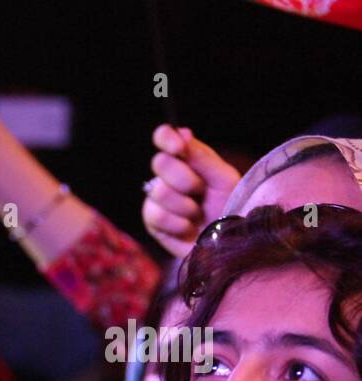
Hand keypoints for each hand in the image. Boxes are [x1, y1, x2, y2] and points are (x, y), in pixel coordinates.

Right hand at [142, 124, 240, 256]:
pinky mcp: (153, 224)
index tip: (179, 148)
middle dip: (185, 179)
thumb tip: (182, 132)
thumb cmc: (232, 208)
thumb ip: (202, 157)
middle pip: (160, 163)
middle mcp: (168, 177)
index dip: (166, 138)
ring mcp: (157, 200)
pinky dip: (177, 223)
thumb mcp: (224, 179)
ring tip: (197, 215)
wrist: (230, 244)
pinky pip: (156, 215)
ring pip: (158, 191)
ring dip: (184, 205)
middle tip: (200, 192)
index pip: (164, 138)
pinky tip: (188, 229)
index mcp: (187, 160)